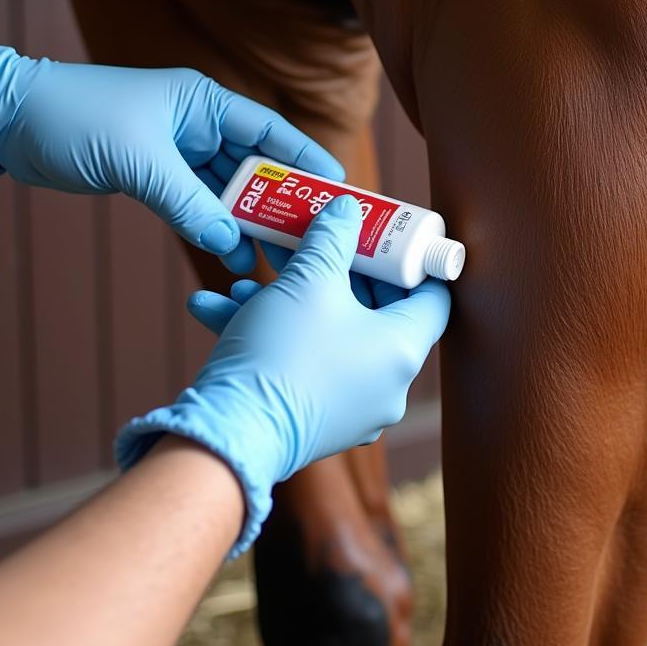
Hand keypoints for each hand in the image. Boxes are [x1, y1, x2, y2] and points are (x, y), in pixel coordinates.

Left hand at [0, 33, 341, 270]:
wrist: (9, 122)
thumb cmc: (74, 118)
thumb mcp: (139, 161)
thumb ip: (188, 202)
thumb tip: (229, 241)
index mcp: (204, 103)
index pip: (270, 131)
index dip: (306, 157)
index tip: (336, 186)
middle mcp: (197, 125)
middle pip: (255, 166)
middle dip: (279, 201)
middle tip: (307, 236)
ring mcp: (178, 152)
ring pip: (227, 191)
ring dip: (245, 223)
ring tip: (267, 257)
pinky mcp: (157, 175)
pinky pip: (198, 205)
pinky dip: (212, 228)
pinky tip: (228, 253)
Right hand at [115, 195, 451, 555]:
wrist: (229, 434)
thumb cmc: (283, 353)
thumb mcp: (309, 279)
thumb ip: (332, 237)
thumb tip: (345, 210)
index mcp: (403, 350)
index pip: (431, 297)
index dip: (409, 262)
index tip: (385, 239)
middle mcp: (387, 385)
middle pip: (372, 312)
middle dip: (332, 273)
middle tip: (313, 245)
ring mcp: (351, 408)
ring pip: (325, 336)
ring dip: (285, 302)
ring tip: (246, 279)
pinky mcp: (313, 421)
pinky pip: (300, 365)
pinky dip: (267, 336)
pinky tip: (215, 308)